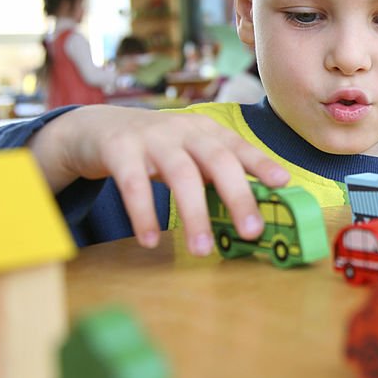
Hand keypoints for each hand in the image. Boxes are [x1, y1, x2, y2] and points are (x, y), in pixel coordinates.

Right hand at [28, 106, 289, 255]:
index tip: (283, 183)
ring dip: (194, 214)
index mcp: (206, 132)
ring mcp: (152, 137)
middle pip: (218, 160)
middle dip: (238, 196)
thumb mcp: (188, 152)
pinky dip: (143, 213)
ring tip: (202, 250)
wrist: (94, 128)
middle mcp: (184, 130)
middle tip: (252, 231)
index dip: (262, 164)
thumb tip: (252, 212)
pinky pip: (133, 183)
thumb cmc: (155, 148)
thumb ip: (215, 173)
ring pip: (180, 175)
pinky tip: (150, 240)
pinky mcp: (119, 149)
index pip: (239, 147)